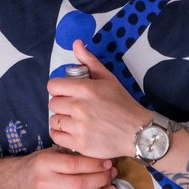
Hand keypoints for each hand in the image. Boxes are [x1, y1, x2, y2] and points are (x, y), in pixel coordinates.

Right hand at [12, 146, 116, 188]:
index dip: (93, 164)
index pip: (74, 164)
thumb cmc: (39, 163)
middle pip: (78, 184)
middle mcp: (45, 182)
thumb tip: (97, 156)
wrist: (18, 182)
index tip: (108, 162)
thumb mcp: (51, 152)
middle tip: (112, 174)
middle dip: (99, 179)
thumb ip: (70, 154)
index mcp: (46, 163)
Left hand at [47, 39, 151, 158]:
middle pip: (52, 103)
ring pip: (54, 121)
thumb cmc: (122, 102)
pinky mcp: (80, 144)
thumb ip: (89, 61)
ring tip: (74, 119)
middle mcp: (79, 107)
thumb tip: (76, 43)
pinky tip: (72, 130)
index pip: (53, 86)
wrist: (137, 131)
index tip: (67, 92)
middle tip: (73, 106)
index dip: (58, 88)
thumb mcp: (108, 78)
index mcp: (85, 89)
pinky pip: (56, 137)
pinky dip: (61, 134)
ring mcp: (79, 127)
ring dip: (61, 119)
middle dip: (61, 103)